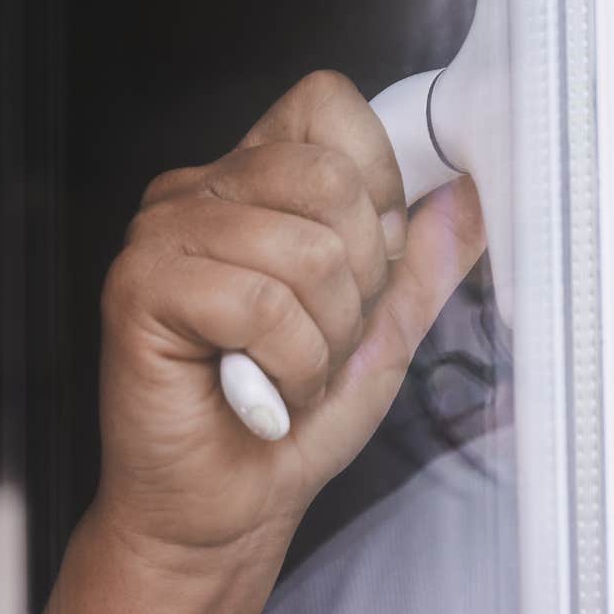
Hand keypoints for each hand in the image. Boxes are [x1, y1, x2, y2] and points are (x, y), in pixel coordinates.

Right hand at [95, 69, 483, 558]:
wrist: (228, 508)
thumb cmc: (294, 420)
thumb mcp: (388, 326)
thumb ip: (429, 256)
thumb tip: (477, 189)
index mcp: (256, 181)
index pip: (328, 104)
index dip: (375, 186)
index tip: (368, 265)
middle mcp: (202, 191)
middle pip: (330, 180)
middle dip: (360, 282)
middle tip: (324, 338)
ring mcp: (161, 234)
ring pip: (305, 249)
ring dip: (324, 338)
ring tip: (289, 372)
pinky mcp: (137, 288)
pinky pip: (259, 304)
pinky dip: (287, 368)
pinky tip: (262, 394)